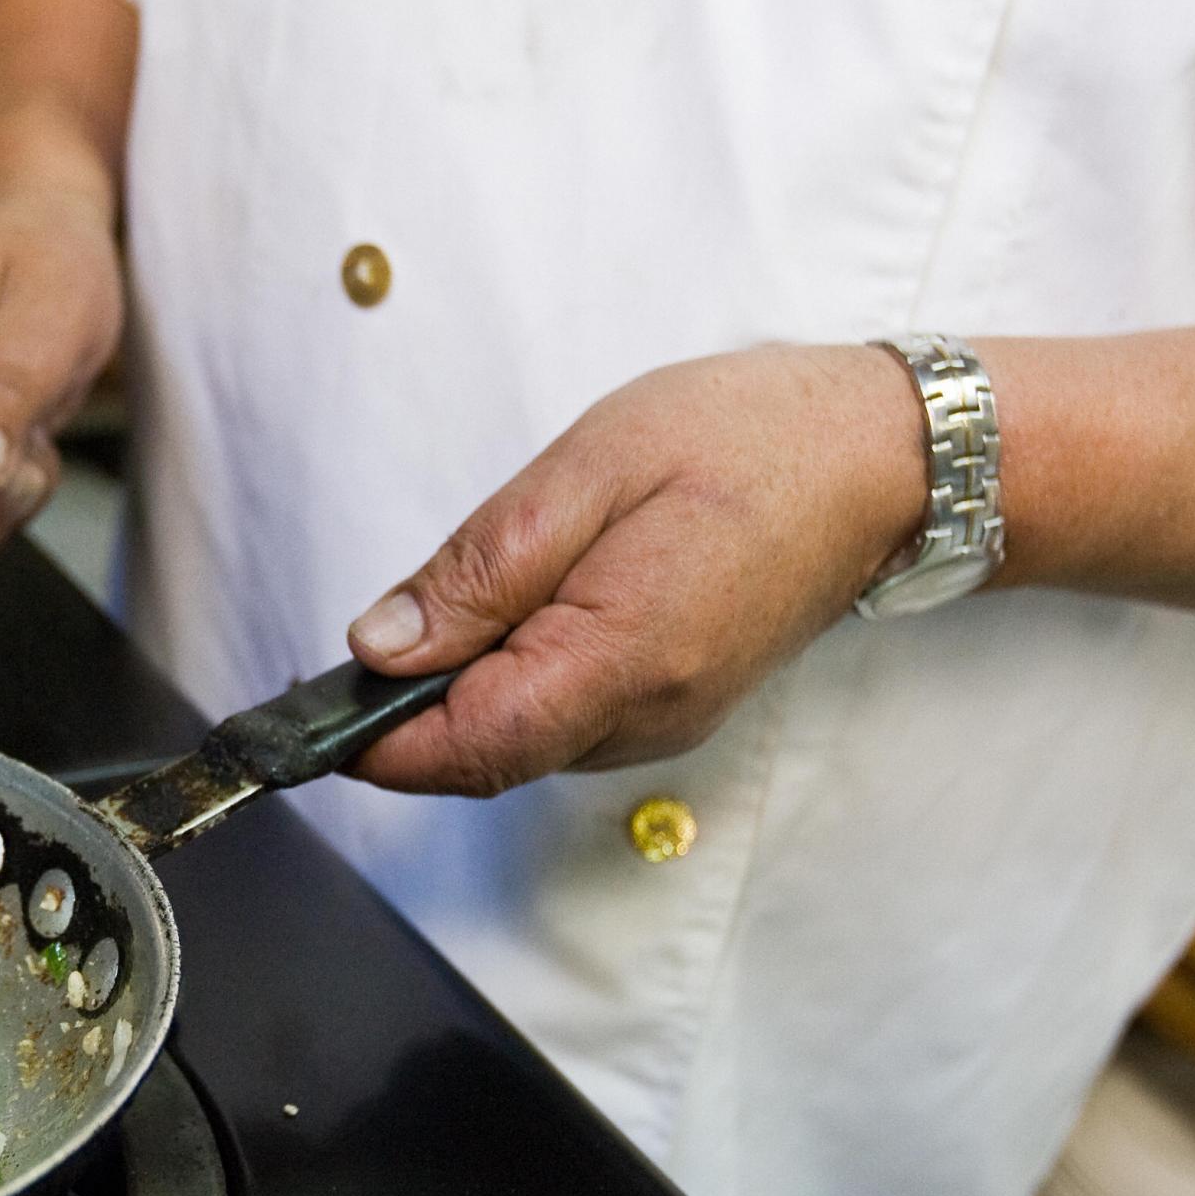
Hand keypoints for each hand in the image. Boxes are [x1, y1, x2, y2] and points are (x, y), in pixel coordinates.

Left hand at [344, 344, 927, 794]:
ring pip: (516, 739)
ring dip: (470, 682)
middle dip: (412, 705)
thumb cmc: (748, 441)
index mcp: (619, 661)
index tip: (310, 707)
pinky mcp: (668, 710)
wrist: (884, 460)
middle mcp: (642, 719)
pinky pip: (559, 718)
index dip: (372, 740)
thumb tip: (379, 649)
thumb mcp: (588, 471)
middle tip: (399, 612)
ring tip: (502, 576)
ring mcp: (661, 724)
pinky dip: (518, 675)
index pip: (463, 750)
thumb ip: (479, 571)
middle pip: (479, 754)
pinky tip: (545, 597)